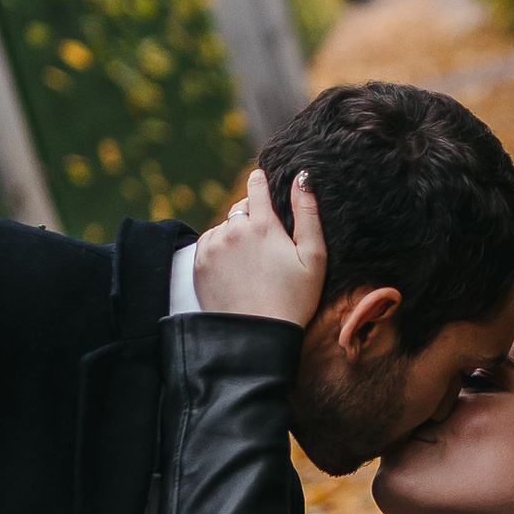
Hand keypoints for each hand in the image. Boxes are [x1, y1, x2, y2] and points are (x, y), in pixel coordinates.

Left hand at [190, 167, 328, 330]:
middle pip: (241, 208)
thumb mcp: (314, 257)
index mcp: (264, 225)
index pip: (257, 186)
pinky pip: (210, 243)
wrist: (256, 336)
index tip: (262, 182)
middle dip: (253, 217)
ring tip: (251, 262)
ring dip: (236, 234)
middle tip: (267, 243)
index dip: (261, 182)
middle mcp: (233, 230)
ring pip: (225, 226)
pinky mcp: (199, 263)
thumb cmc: (293, 299)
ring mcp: (213, 246)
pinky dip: (220, 249)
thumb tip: (302, 177)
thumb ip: (308, 212)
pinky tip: (236, 270)